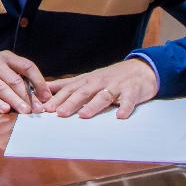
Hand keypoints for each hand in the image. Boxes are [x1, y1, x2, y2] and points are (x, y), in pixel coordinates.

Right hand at [0, 51, 50, 113]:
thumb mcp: (5, 68)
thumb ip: (21, 79)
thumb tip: (41, 98)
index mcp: (7, 57)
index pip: (27, 66)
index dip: (39, 81)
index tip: (46, 97)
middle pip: (14, 80)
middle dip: (27, 96)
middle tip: (36, 110)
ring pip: (1, 88)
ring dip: (14, 100)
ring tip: (25, 111)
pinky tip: (5, 110)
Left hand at [44, 59, 158, 118]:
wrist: (139, 69)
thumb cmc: (109, 77)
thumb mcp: (87, 78)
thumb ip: (67, 85)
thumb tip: (45, 89)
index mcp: (87, 80)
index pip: (69, 89)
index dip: (57, 98)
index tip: (45, 108)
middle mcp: (99, 82)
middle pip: (83, 92)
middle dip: (70, 102)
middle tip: (59, 113)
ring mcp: (116, 86)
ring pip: (103, 96)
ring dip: (93, 105)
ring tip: (83, 115)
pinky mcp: (132, 91)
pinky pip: (128, 100)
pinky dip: (125, 108)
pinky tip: (120, 116)